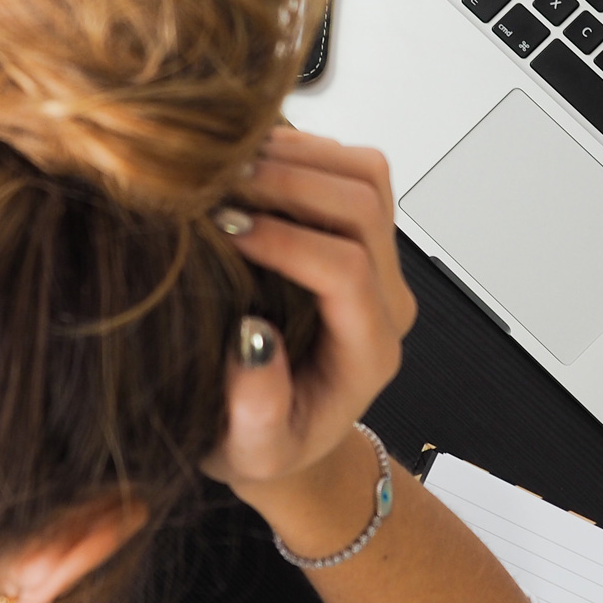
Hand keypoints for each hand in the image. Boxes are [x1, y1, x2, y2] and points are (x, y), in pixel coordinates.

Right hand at [202, 128, 416, 512]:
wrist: (287, 432)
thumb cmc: (266, 444)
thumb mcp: (252, 452)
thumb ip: (257, 411)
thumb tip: (251, 340)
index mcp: (368, 351)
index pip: (346, 271)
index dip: (285, 241)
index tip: (223, 230)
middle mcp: (386, 299)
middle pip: (363, 207)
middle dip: (288, 183)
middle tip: (217, 183)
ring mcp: (379, 260)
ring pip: (365, 175)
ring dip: (297, 156)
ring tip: (227, 165)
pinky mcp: (360, 233)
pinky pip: (350, 168)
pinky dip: (300, 150)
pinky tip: (244, 162)